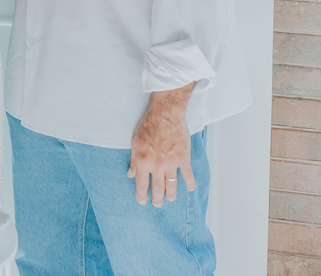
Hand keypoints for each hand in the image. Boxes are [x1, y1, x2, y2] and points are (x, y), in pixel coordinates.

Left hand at [128, 87, 196, 206]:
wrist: (165, 115)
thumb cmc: (148, 125)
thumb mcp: (134, 142)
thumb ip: (132, 160)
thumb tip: (130, 174)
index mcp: (143, 161)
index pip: (141, 184)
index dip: (141, 195)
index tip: (142, 202)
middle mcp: (157, 165)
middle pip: (157, 188)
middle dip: (156, 199)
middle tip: (157, 204)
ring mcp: (172, 163)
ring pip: (172, 185)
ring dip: (171, 194)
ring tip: (170, 199)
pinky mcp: (184, 158)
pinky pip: (188, 175)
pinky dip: (190, 183)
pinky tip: (190, 188)